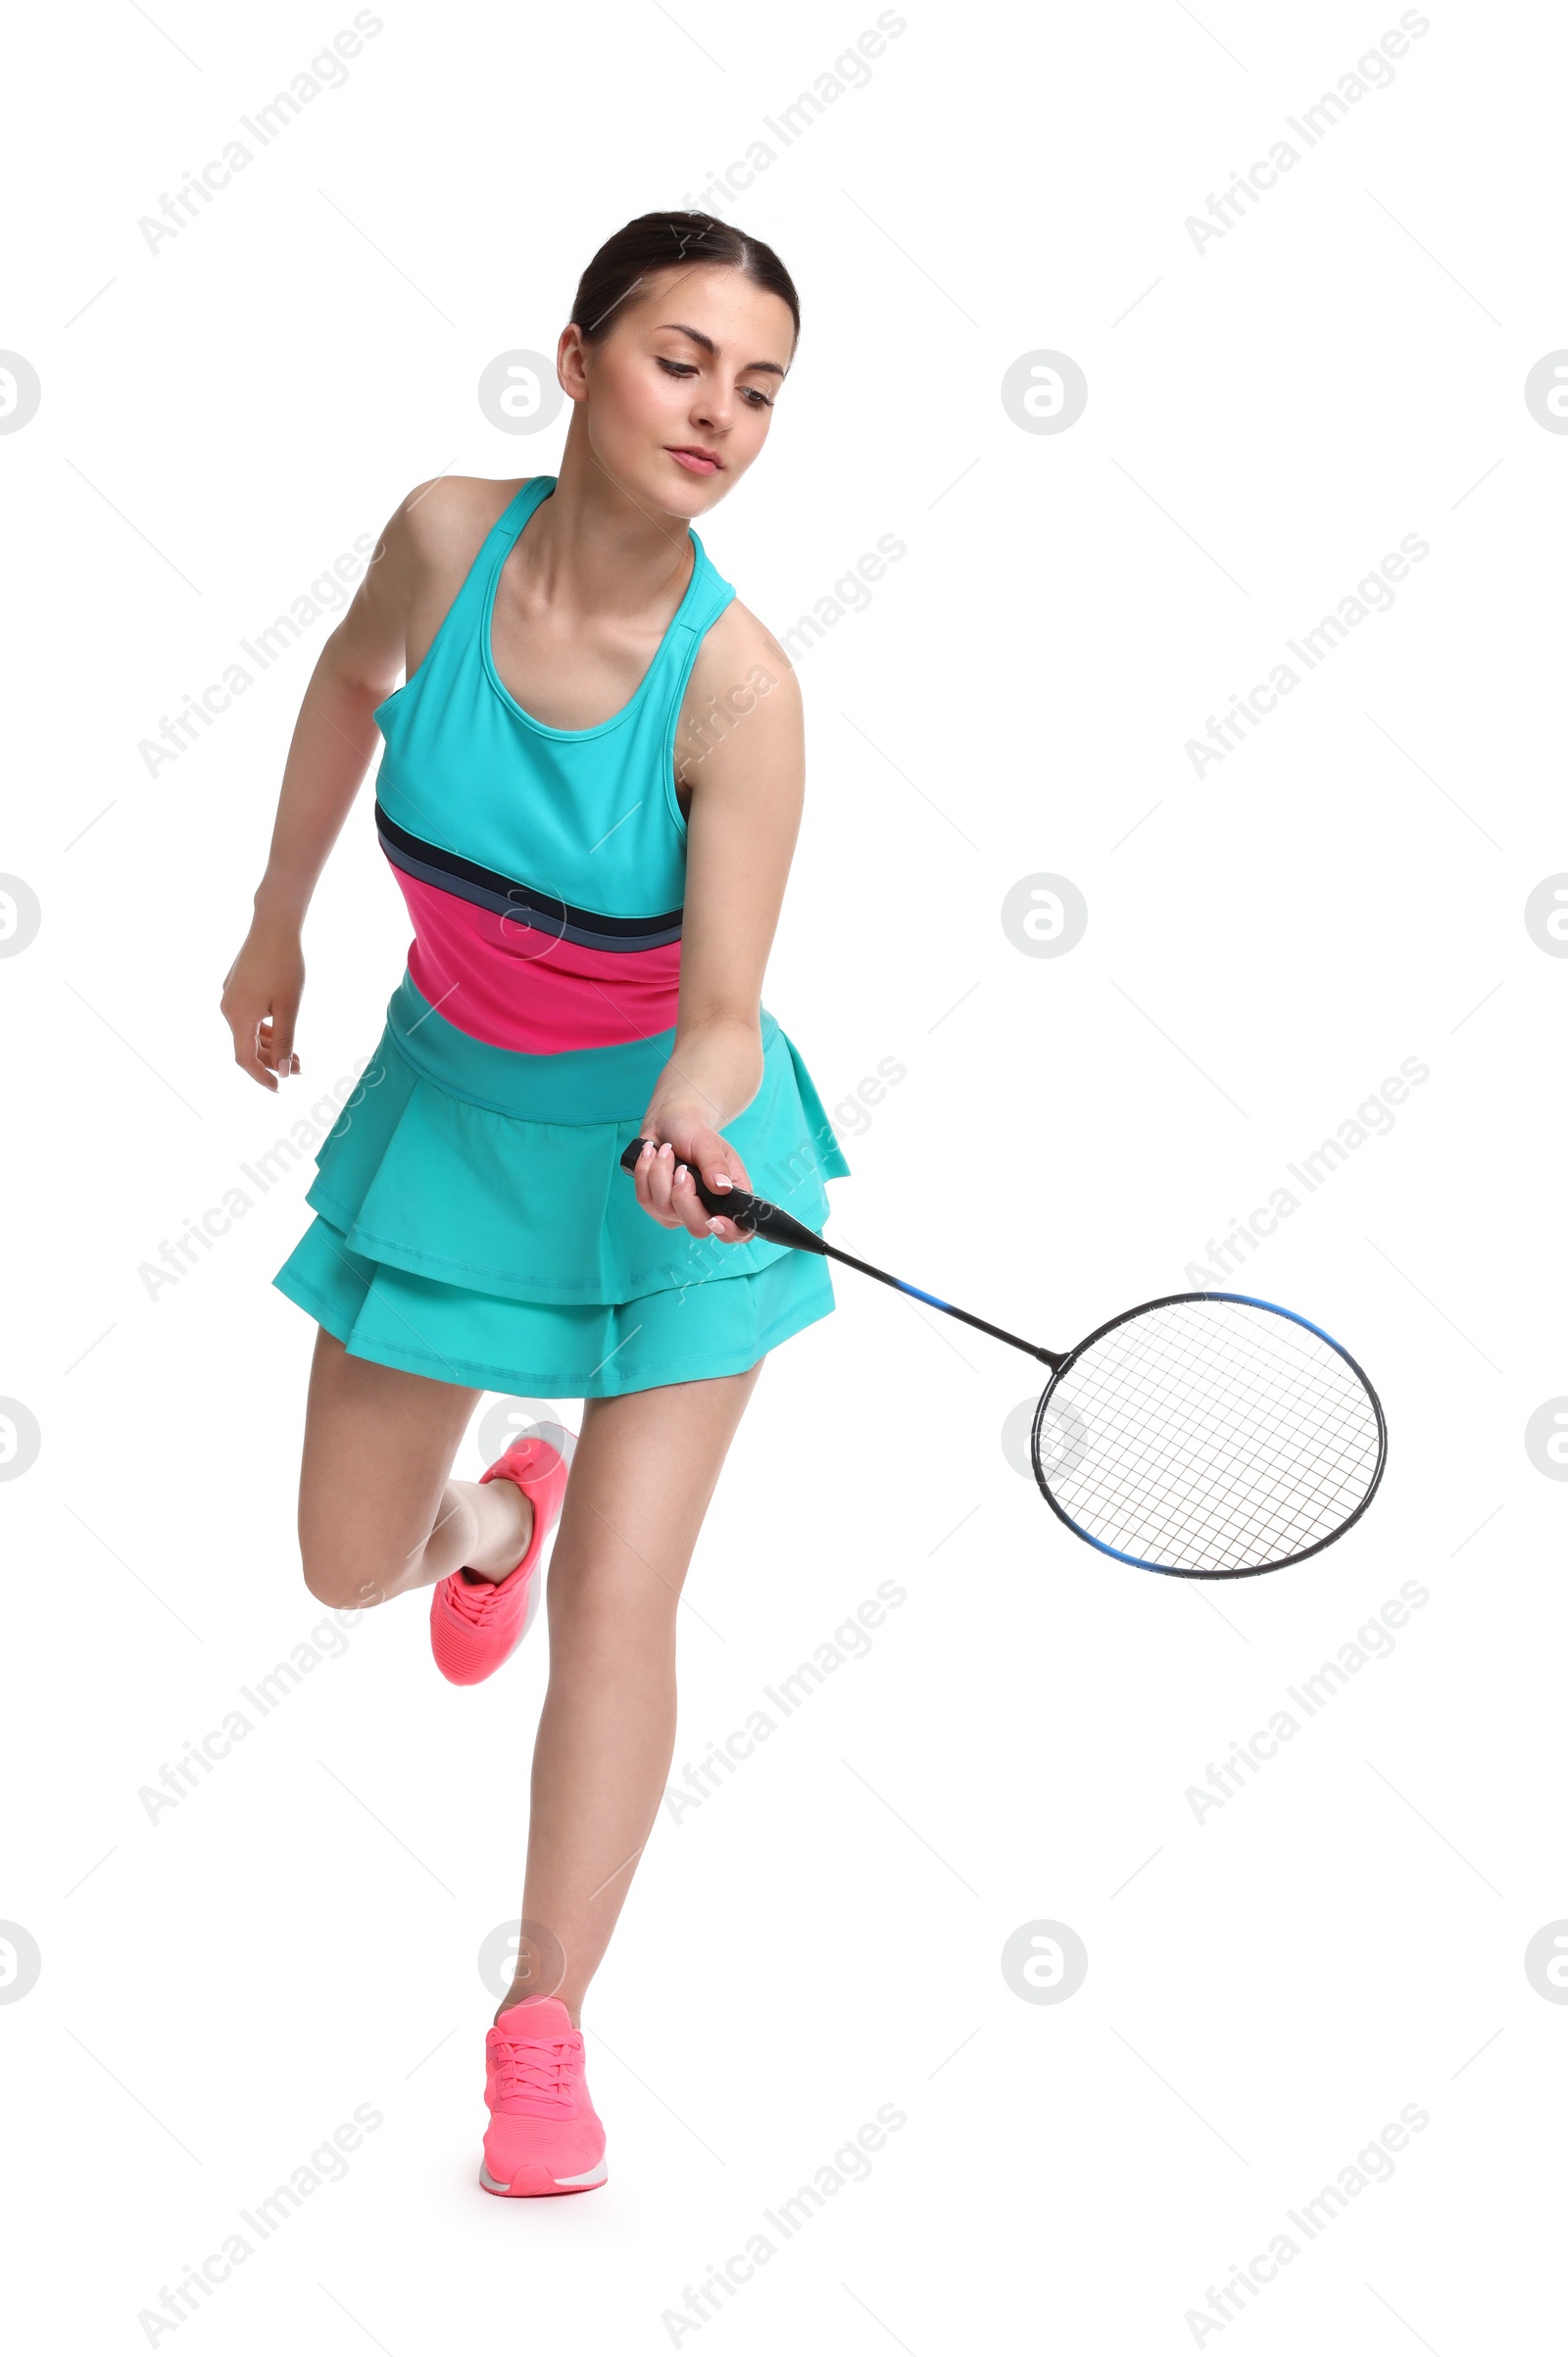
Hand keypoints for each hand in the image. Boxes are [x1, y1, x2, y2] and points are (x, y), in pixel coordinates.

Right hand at [221, 915, 304, 1089]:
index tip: (279, 1089)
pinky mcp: (236, 986)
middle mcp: (228, 1008)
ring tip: (297, 1053)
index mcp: (238, 1016)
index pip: (245, 1059)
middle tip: (300, 1068)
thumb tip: (285, 1072)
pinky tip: (283, 1030)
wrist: (274, 925)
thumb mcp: (289, 1007)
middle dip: (272, 1061)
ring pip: (249, 1031)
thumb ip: (285, 1041)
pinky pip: (248, 1016)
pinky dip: (265, 1028)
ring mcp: (230, 996)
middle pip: (247, 1046)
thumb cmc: (284, 965)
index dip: (261, 1076)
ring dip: (270, 1045)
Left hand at [630, 1120, 751, 1243]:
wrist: (667, 1125)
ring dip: (661, 1174)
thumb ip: (715, 1165)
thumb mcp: (708, 1143)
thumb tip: (722, 1187)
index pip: (737, 1232)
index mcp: (729, 1197)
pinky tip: (652, 1156)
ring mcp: (678, 1213)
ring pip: (665, 1210)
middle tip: (682, 1169)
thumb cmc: (693, 1134)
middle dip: (684, 1197)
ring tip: (665, 1151)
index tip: (715, 1218)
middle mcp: (705, 1210)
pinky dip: (645, 1173)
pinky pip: (645, 1200)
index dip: (729, 1232)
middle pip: (697, 1228)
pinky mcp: (655, 1208)